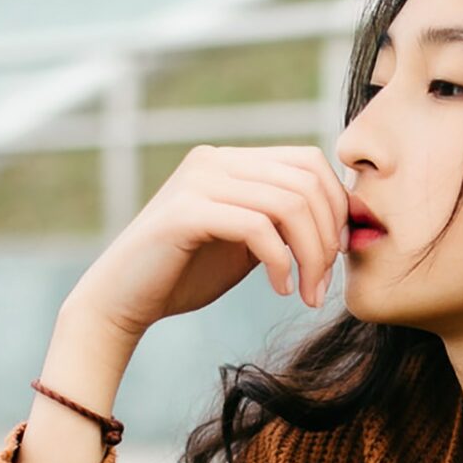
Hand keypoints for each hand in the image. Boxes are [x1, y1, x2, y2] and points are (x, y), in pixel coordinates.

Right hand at [64, 143, 349, 339]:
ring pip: (289, 204)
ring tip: (307, 293)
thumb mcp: (246, 241)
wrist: (122, 301)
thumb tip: (341, 216)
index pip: (309, 162)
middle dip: (328, 237)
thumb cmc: (185, 275)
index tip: (339, 255)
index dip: (337, 207)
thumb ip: (281, 220)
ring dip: (310, 256)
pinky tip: (279, 290)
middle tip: (323, 285)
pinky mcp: (185, 212)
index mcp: (230, 161)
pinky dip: (280, 262)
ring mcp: (198, 182)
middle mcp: (214, 161)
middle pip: (306, 181)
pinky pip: (257, 227)